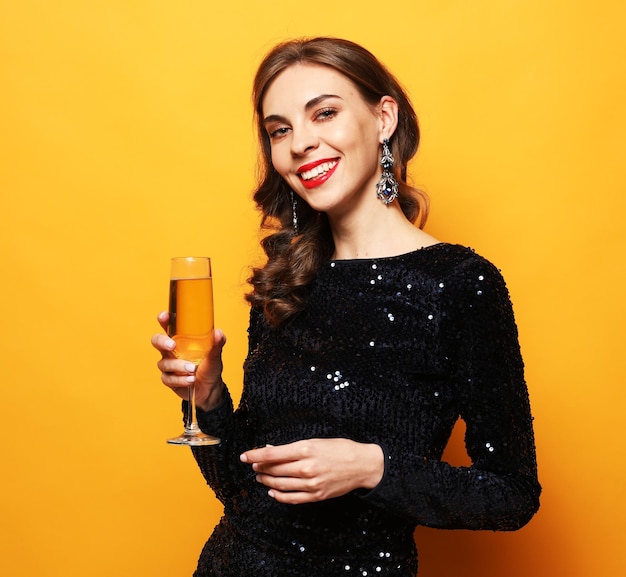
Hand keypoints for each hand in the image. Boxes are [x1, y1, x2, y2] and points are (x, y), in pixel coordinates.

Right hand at [151, 311, 225, 411]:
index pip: (169, 326)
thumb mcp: (215, 355)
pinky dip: (180, 379)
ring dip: (178, 366)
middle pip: (157, 341)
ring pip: (164, 363)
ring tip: (192, 369)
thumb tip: (218, 333)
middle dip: (162, 342)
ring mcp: (169, 365)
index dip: (164, 320)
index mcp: (181, 340)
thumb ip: (217, 344)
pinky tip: (190, 379)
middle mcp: (172, 351)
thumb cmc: (210, 367)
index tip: (164, 316)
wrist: (210, 389)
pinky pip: (168, 378)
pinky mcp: (169, 379)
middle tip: (172, 345)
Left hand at [240, 439, 383, 503]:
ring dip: (266, 480)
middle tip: (253, 465)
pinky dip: (279, 496)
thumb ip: (293, 447)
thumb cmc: (340, 449)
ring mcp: (311, 484)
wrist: (362, 465)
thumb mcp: (316, 441)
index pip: (272, 454)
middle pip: (274, 469)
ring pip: (280, 484)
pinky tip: (272, 491)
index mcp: (306, 449)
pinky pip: (292, 498)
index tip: (244, 455)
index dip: (255, 455)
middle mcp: (306, 467)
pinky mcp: (316, 495)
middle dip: (260, 467)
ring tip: (260, 477)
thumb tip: (272, 449)